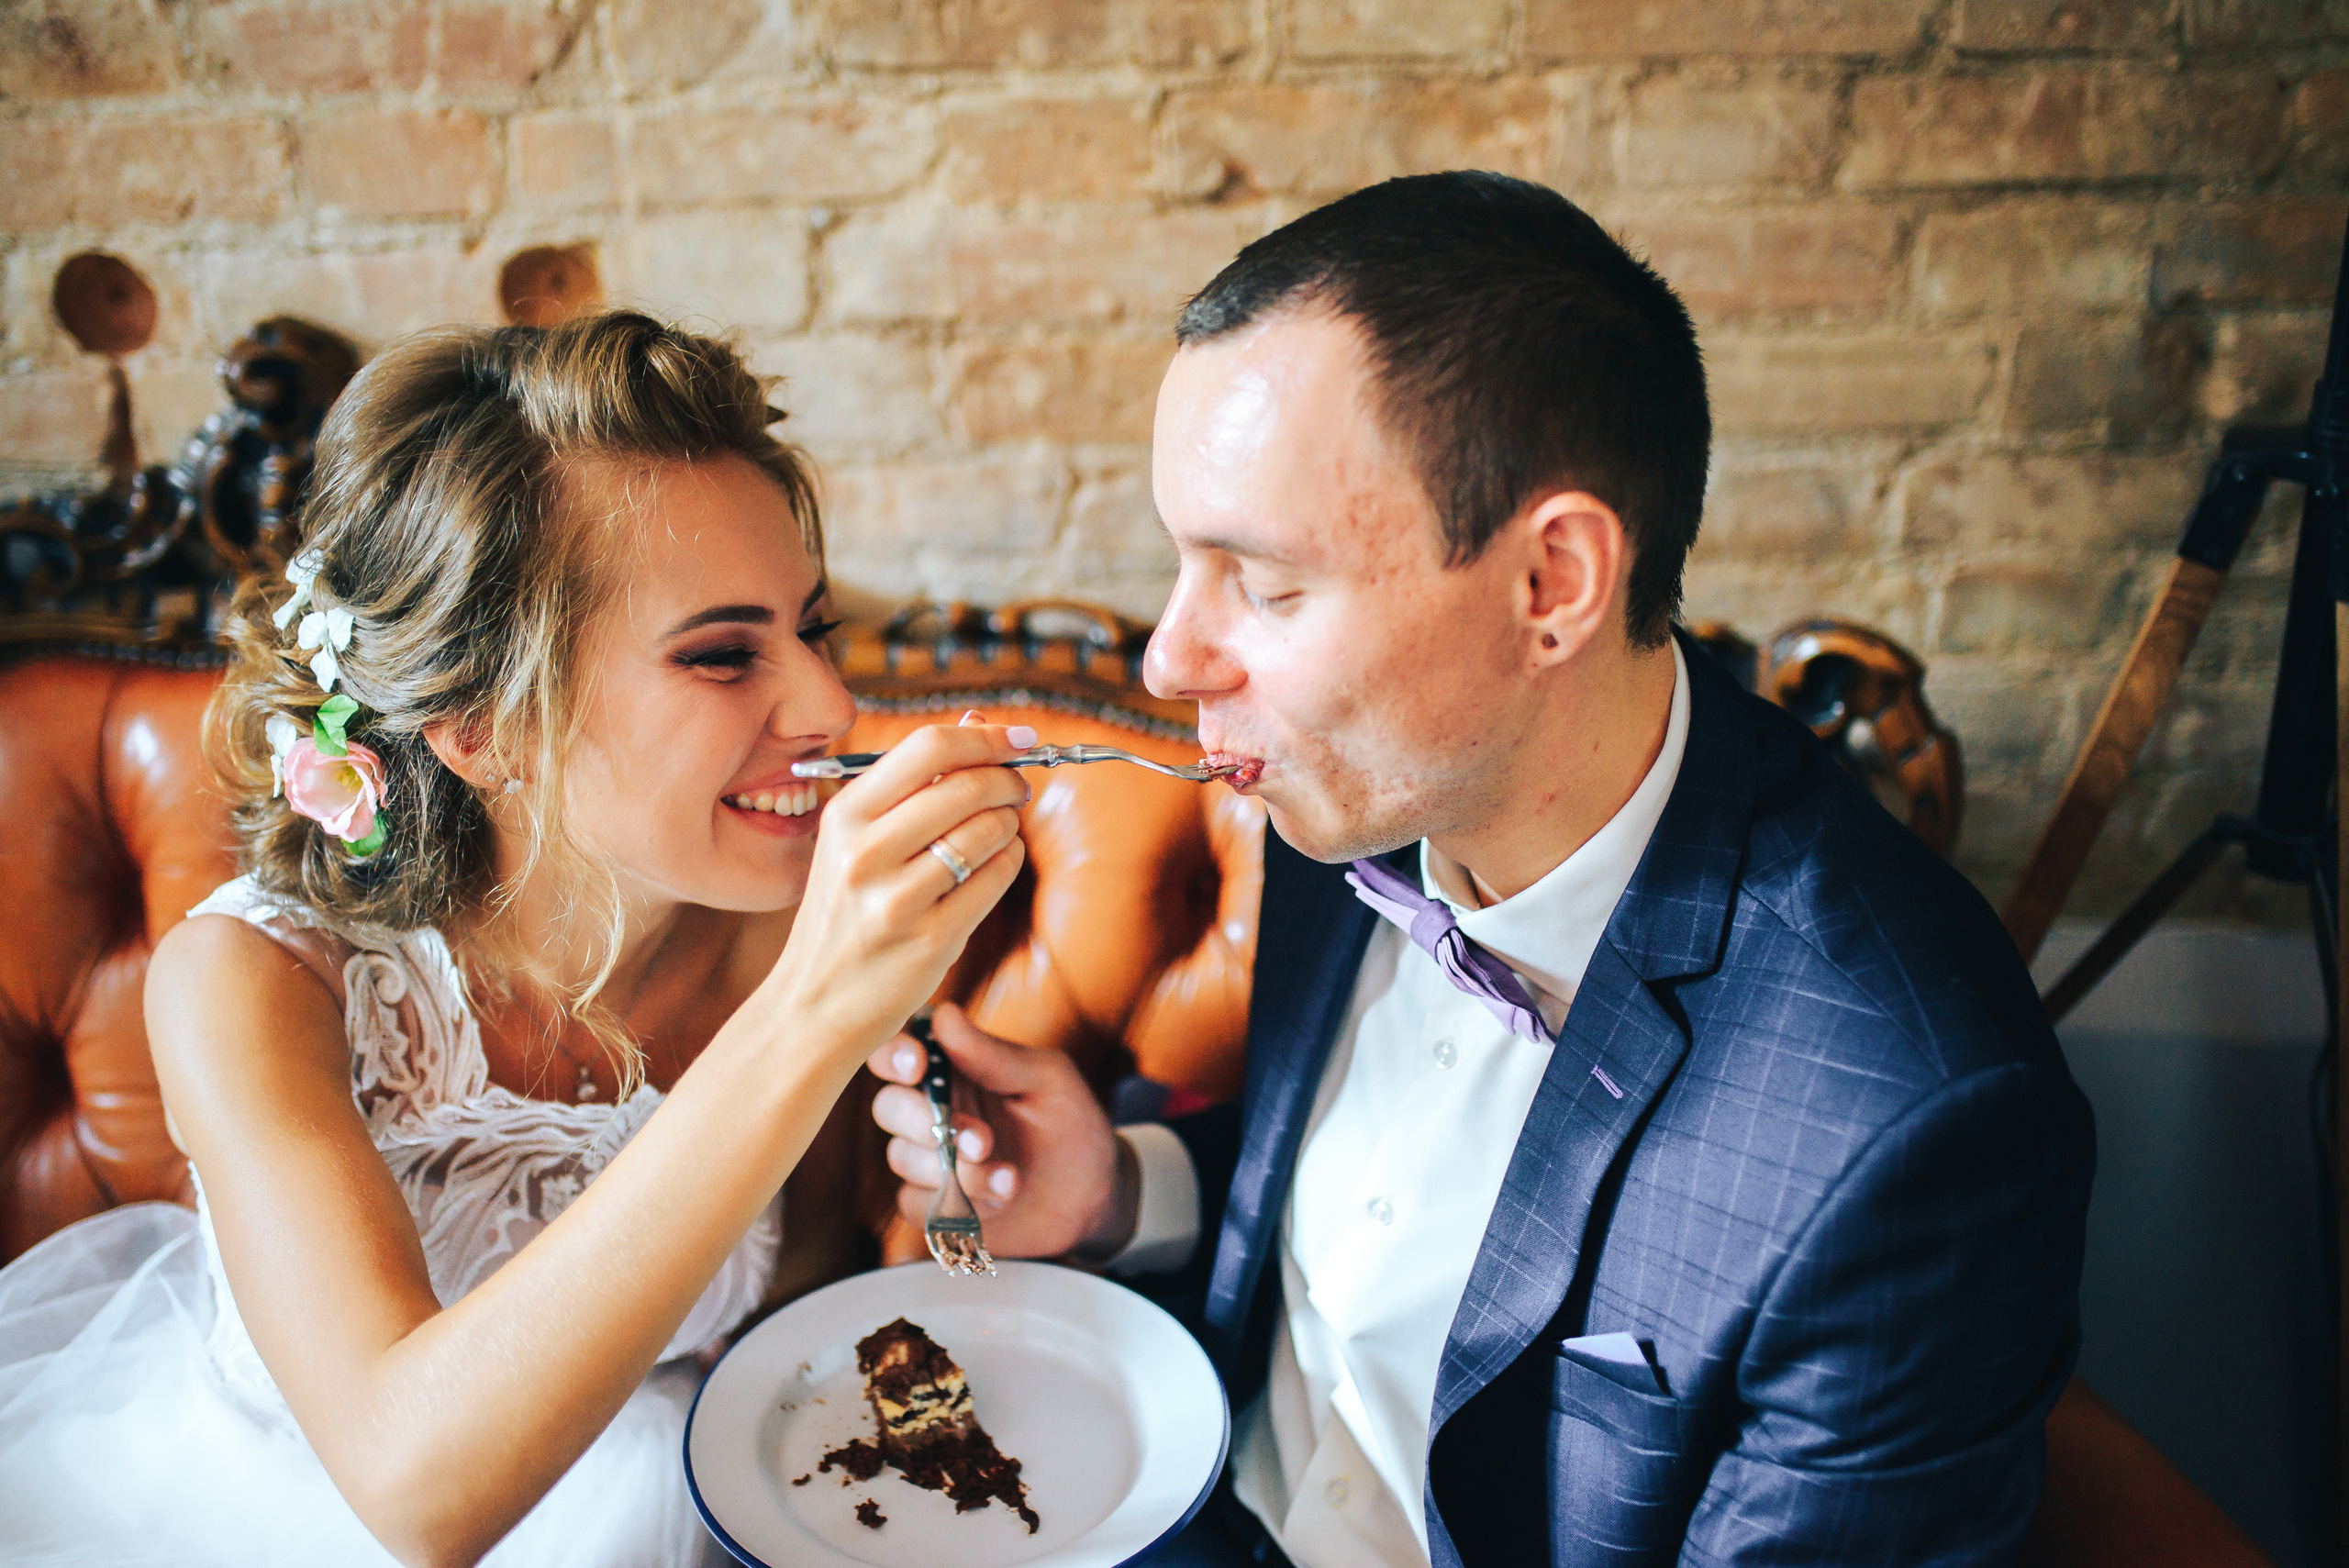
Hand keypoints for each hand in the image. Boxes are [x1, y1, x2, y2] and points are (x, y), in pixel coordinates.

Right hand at [762, 724, 1030, 1059]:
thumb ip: (913, 782)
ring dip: (1009, 823)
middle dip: (1008, 780)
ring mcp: (897, 899)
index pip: (928, 748)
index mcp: (844, 816)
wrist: (813, 1003)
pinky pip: (996, 877)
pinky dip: (1008, 861)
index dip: (986, 737)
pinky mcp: (931, 939)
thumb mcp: (856, 841)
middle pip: (967, 785)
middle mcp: (864, 853)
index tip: (1020, 738)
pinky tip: (994, 865)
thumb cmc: (844, 913)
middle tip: (1017, 788)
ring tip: (999, 831)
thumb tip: (977, 723)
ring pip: (988, 830)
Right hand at [866, 1003, 1132, 1260]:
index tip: (917, 1065)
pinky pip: (914, 1201)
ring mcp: (929, 1156)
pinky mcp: (931, 1201)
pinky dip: (958, 1201)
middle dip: (925, 1122)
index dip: (894, 1052)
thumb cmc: (1071, 1124)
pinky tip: (1002, 1197)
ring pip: (902, 1157)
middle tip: (980, 1141)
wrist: (1092, 1197)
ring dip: (957, 1170)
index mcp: (955, 1067)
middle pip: (889, 1105)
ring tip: (1010, 1177)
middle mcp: (933, 1108)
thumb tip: (942, 1014)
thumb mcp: (1045, 1080)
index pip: (901, 1048)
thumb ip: (993, 1054)